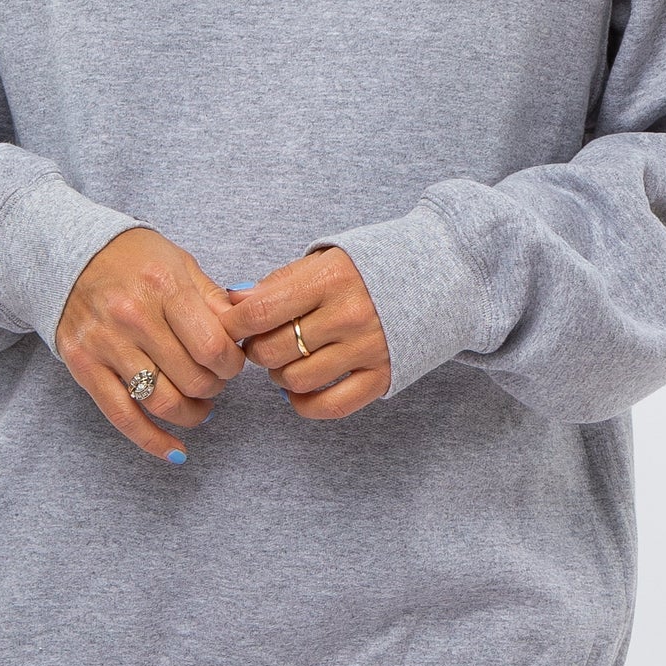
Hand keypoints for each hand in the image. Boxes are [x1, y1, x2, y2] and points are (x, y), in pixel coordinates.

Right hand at [55, 227, 245, 461]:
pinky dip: (153, 441)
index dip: (232, 364)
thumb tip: (247, 331)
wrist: (72, 255)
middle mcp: (133, 316)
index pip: (212, 346)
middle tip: (216, 382)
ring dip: (192, 414)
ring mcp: (105, 344)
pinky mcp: (84, 367)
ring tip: (200, 407)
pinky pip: (123, 417)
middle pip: (191, 378)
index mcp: (163, 287)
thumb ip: (215, 300)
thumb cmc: (135, 259)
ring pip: (161, 402)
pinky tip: (176, 451)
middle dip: (214, 388)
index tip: (232, 362)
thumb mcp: (181, 264)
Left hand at [225, 246, 390, 419]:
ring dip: (279, 375)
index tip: (230, 326)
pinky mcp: (382, 376)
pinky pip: (330, 406)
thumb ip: (279, 281)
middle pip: (274, 350)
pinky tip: (299, 389)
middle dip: (256, 350)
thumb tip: (234, 301)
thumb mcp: (324, 260)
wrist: (435, 276)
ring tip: (286, 359)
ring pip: (296, 380)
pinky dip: (304, 403)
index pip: (261, 310)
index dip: (234, 324)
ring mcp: (367, 348)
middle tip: (262, 341)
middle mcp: (349, 315)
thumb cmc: (368, 268)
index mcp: (330, 278)